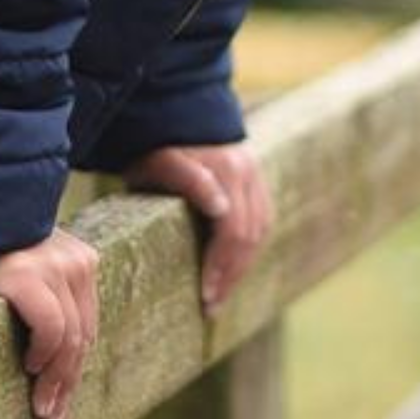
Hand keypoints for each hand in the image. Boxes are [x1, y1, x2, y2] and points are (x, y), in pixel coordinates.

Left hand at [121, 141, 272, 314]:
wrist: (171, 111)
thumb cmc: (157, 145)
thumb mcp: (160, 162)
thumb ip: (189, 180)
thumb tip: (221, 207)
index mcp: (224, 169)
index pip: (231, 231)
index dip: (221, 268)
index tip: (205, 299)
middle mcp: (245, 170)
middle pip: (248, 234)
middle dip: (231, 275)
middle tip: (210, 306)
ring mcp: (253, 172)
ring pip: (259, 228)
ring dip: (242, 264)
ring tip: (222, 293)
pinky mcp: (255, 176)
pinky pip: (262, 218)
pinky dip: (250, 246)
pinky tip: (234, 266)